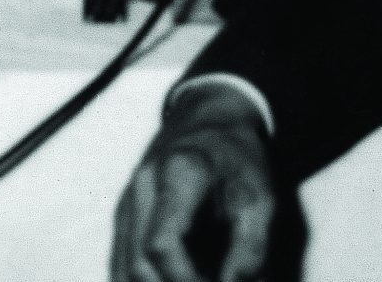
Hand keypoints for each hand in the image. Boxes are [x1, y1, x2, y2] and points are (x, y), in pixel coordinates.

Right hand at [110, 83, 275, 281]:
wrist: (210, 117)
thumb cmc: (237, 155)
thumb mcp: (261, 195)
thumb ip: (251, 248)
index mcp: (178, 173)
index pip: (161, 244)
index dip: (184, 281)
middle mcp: (143, 185)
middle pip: (139, 263)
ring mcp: (128, 198)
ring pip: (124, 268)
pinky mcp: (124, 211)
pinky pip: (120, 262)